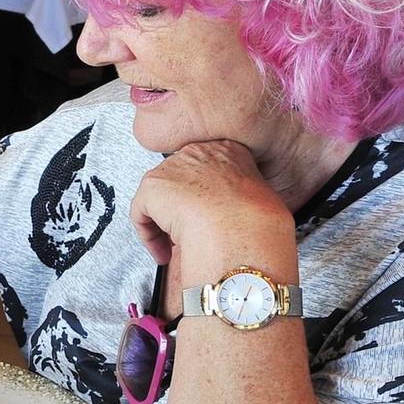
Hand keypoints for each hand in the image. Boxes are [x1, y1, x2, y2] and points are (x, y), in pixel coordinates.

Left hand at [128, 140, 294, 267]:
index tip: (210, 219)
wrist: (242, 228)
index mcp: (229, 150)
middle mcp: (198, 152)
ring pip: (160, 199)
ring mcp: (173, 166)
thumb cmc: (257, 221)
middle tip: (190, 234)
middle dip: (182, 210)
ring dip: (166, 225)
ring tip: (178, 246)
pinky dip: (150, 237)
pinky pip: (142, 215)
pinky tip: (164, 253)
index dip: (205, 200)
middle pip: (180, 182)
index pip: (207, 172)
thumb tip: (235, 214)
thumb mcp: (261, 201)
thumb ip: (241, 199)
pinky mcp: (153, 186)